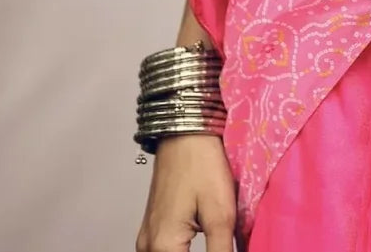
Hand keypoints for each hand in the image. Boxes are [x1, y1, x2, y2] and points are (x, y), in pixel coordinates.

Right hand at [136, 133, 236, 251]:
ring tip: (216, 245)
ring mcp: (147, 236)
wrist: (185, 131)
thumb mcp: (221, 213)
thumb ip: (222, 251)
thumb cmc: (202, 164)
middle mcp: (147, 246)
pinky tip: (203, 248)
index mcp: (163, 246)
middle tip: (223, 247)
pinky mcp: (152, 227)